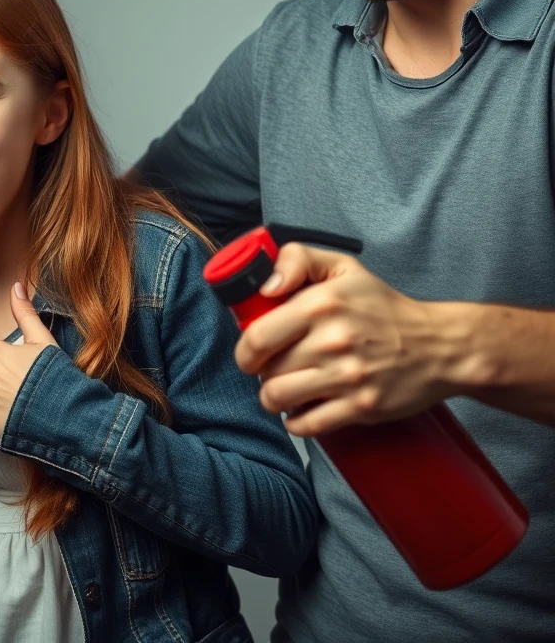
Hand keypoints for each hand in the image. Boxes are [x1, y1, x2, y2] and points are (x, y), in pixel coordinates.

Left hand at [234, 243, 449, 435]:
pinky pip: (307, 426)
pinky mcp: (361, 408)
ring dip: (274, 397)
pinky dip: (296, 421)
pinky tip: (303, 409)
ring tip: (285, 388)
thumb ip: (296, 259)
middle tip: (273, 367)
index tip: (252, 352)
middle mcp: (332, 341)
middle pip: (265, 370)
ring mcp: (347, 377)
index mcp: (321, 304)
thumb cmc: (383, 307)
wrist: (440, 346)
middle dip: (261, 371)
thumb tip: (265, 285)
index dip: (245, 349)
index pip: (257, 337)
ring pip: (279, 399)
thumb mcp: (342, 267)